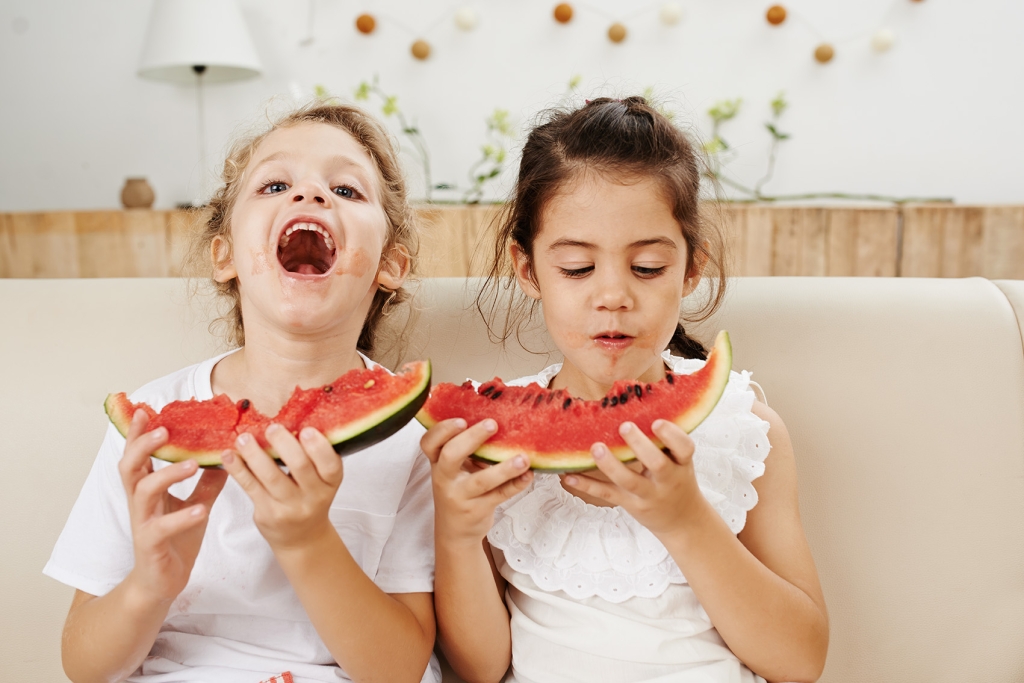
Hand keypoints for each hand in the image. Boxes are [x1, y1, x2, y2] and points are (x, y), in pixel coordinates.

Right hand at [119, 410, 227, 604]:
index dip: (139, 433)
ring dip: (168, 475)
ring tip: (193, 463)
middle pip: (129, 466)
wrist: (162, 583)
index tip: (145, 410)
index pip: (139, 455)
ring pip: (143, 492)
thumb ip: (208, 481)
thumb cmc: (175, 540)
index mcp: (148, 489)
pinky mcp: (151, 545)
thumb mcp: (196, 504)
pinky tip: (201, 510)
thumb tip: (228, 453)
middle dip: (143, 445)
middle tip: (164, 430)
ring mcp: (142, 523)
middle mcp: (140, 502)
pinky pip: (161, 528)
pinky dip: (181, 517)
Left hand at [223, 424, 342, 549]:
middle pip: (300, 467)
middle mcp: (313, 496)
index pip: (330, 465)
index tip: (306, 429)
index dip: (319, 447)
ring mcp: (289, 507)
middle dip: (284, 444)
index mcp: (330, 483)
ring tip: (244, 438)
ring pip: (271, 476)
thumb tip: (291, 421)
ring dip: (255, 454)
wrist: (301, 537)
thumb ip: (313, 458)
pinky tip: (229, 456)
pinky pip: (250, 487)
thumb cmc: (310, 499)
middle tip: (272, 427)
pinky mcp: (266, 513)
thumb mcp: (322, 481)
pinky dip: (238, 469)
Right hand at [420, 418, 531, 545]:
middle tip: (492, 425)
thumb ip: (467, 450)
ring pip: (481, 480)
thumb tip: (501, 423)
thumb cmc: (458, 491)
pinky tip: (528, 475)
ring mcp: (461, 496)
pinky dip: (516, 484)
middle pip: (451, 455)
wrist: (455, 532)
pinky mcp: (478, 510)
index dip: (442, 430)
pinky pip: (500, 495)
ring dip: (504, 469)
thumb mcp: (454, 471)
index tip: (461, 420)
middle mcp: (445, 478)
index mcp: (437, 463)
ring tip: (523, 459)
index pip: (429, 443)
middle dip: (471, 438)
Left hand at [562, 420, 711, 540]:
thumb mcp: (680, 460)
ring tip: (596, 447)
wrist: (682, 520)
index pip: (685, 448)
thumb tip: (637, 403)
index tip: (657, 422)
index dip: (672, 436)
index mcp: (681, 463)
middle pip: (657, 464)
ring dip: (610, 464)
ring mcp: (648, 494)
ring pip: (629, 480)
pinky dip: (587, 485)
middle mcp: (667, 480)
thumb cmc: (677, 479)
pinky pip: (607, 493)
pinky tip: (568, 476)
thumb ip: (664, 441)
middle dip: (640, 446)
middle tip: (624, 426)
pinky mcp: (630, 504)